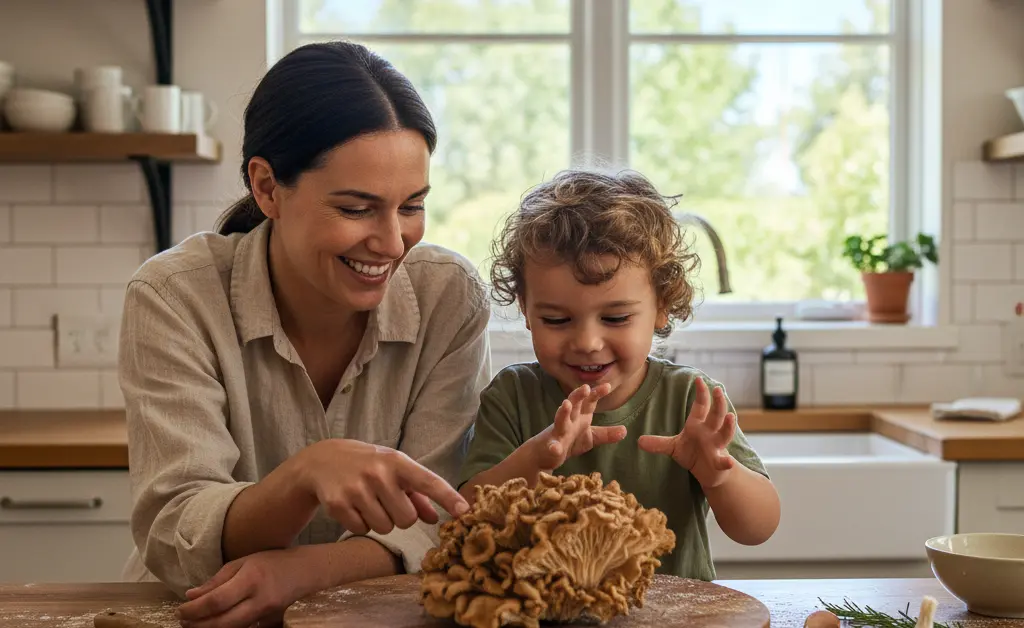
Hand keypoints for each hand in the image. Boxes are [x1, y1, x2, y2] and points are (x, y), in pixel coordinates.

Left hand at [175, 548, 313, 627]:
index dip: (194, 610)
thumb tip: (191, 596)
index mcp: (251, 579)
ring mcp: (267, 615)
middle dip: (197, 625)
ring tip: (196, 624)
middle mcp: (260, 600)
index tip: (181, 609)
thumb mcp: (243, 562)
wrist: (306, 572)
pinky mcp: (270, 623)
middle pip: (222, 623)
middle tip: (184, 621)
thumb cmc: (273, 562)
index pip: (216, 601)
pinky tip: (216, 623)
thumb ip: (217, 580)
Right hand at [296, 439, 467, 535]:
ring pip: (385, 527)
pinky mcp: (338, 504)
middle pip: (407, 519)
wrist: (321, 460)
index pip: (428, 481)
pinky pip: (362, 530)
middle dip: (400, 516)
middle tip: (387, 502)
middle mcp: (378, 473)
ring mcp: (356, 488)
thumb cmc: (367, 464)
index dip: (448, 497)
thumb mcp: (393, 469)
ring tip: (368, 502)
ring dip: (380, 521)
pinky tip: (352, 506)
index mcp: (397, 461)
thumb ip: (417, 494)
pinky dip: (360, 523)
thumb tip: (435, 518)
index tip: (464, 511)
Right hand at [527, 383, 625, 470]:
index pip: (588, 402)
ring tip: (566, 404)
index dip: (596, 394)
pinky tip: (555, 448)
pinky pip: (552, 446)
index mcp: (580, 416)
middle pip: (573, 404)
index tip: (608, 386)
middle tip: (586, 388)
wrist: (545, 454)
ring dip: (563, 412)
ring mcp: (558, 432)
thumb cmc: (569, 441)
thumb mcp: (590, 437)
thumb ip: (606, 434)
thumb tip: (625, 430)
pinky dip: (553, 446)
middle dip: (578, 395)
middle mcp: (569, 420)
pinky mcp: (551, 446)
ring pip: (560, 419)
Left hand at [638, 377, 736, 488]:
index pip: (701, 406)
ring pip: (724, 434)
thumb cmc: (693, 453)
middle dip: (718, 403)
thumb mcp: (673, 447)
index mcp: (698, 424)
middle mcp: (710, 432)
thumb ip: (658, 443)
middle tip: (718, 389)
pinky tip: (729, 462)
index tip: (698, 379)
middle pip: (716, 415)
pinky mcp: (719, 462)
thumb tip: (638, 441)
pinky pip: (723, 461)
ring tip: (730, 416)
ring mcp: (717, 446)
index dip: (701, 393)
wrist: (709, 472)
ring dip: (728, 426)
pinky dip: (726, 462)